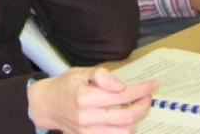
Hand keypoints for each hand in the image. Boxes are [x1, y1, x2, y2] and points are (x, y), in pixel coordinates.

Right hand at [27, 67, 155, 132]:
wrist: (47, 105)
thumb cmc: (66, 85)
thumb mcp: (80, 72)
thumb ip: (101, 76)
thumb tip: (121, 85)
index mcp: (85, 97)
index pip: (121, 95)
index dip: (141, 90)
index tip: (152, 85)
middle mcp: (87, 117)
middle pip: (127, 116)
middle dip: (143, 106)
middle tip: (147, 97)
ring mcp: (87, 132)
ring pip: (123, 132)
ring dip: (136, 120)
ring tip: (136, 107)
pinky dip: (125, 130)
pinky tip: (125, 119)